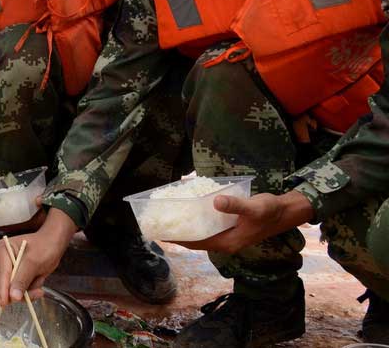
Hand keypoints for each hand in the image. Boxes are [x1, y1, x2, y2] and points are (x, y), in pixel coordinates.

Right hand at [0, 208, 76, 306]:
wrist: (54, 245)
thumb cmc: (45, 247)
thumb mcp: (34, 262)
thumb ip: (22, 279)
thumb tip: (13, 297)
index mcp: (2, 252)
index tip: (5, 303)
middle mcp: (0, 262)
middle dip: (4, 295)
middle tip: (18, 300)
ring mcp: (7, 271)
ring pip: (5, 291)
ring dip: (22, 295)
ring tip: (38, 291)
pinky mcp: (15, 278)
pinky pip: (16, 292)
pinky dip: (27, 293)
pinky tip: (38, 285)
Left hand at [172, 191, 314, 253]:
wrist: (286, 212)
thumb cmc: (270, 211)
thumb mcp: (254, 207)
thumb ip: (235, 205)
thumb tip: (215, 201)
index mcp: (228, 243)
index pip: (195, 243)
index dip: (177, 238)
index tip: (159, 232)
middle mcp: (225, 242)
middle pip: (195, 239)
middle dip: (178, 232)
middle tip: (158, 221)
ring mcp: (227, 235)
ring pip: (201, 233)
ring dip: (187, 226)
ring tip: (168, 215)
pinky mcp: (229, 228)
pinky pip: (208, 226)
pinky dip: (197, 220)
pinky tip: (188, 208)